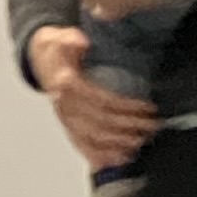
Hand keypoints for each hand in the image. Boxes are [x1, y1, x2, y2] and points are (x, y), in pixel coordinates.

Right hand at [33, 26, 160, 172]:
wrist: (43, 63)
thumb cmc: (59, 51)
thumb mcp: (61, 37)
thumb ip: (71, 39)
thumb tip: (81, 42)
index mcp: (67, 85)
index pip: (102, 100)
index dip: (127, 106)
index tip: (148, 107)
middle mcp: (65, 107)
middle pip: (102, 123)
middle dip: (131, 126)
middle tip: (154, 125)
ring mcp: (66, 121)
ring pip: (95, 138)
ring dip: (122, 143)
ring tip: (144, 140)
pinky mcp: (68, 129)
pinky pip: (84, 147)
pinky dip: (103, 156)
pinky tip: (122, 159)